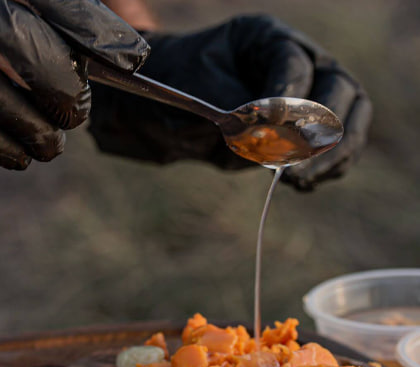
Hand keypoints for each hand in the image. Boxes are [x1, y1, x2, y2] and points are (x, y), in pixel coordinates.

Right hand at [0, 0, 147, 169]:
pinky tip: (17, 154)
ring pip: (15, 98)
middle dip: (69, 86)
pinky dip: (10, 149)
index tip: (134, 55)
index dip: (98, 25)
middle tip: (76, 110)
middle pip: (40, 47)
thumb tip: (89, 48)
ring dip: (44, 130)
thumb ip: (5, 17)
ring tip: (51, 143)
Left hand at [88, 15, 371, 189]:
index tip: (273, 131)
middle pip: (339, 88)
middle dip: (320, 130)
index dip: (288, 101)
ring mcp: (310, 95)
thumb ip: (228, 109)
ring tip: (300, 180)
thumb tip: (262, 135)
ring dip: (329, 154)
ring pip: (346, 119)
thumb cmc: (176, 92)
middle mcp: (298, 61)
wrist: (163, 110)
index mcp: (264, 39)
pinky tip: (304, 183)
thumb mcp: (193, 92)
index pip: (293, 64)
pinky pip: (334, 147)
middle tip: (298, 164)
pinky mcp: (308, 128)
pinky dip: (325, 167)